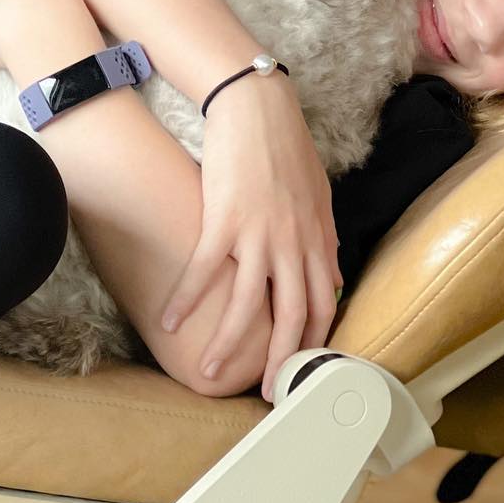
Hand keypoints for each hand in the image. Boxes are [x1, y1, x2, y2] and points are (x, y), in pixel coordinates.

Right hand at [161, 75, 342, 402]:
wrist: (259, 109)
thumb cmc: (286, 150)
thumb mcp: (318, 198)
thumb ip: (324, 241)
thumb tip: (332, 276)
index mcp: (318, 243)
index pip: (323, 308)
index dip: (312, 346)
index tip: (299, 372)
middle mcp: (295, 246)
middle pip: (291, 319)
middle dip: (276, 363)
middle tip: (261, 392)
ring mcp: (261, 235)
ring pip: (247, 307)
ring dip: (226, 346)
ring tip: (207, 372)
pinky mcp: (225, 220)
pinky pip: (204, 272)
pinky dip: (186, 301)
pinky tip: (171, 322)